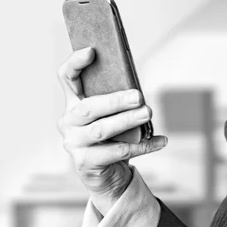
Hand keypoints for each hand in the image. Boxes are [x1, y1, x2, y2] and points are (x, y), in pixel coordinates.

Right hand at [56, 47, 167, 214]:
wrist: (108, 175)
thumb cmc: (113, 137)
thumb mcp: (114, 116)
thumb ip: (118, 101)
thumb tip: (138, 91)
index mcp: (73, 103)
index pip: (66, 78)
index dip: (75, 63)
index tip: (92, 51)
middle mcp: (68, 122)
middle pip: (89, 107)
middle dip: (115, 100)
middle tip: (139, 96)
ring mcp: (74, 143)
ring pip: (102, 130)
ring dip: (128, 121)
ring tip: (148, 113)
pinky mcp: (85, 163)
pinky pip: (117, 151)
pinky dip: (142, 145)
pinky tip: (160, 140)